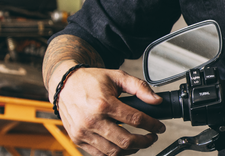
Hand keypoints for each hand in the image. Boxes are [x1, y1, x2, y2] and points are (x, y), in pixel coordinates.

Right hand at [53, 65, 167, 155]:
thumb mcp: (117, 76)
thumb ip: (139, 87)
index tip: (159, 127)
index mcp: (103, 104)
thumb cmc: (89, 80)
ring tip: (138, 143)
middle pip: (126, 141)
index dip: (152, 125)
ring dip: (131, 150)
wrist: (64, 84)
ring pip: (114, 151)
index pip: (135, 120)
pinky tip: (122, 146)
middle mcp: (92, 120)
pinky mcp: (77, 139)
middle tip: (151, 137)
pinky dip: (114, 153)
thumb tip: (156, 100)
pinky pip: (99, 154)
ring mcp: (83, 132)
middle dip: (145, 141)